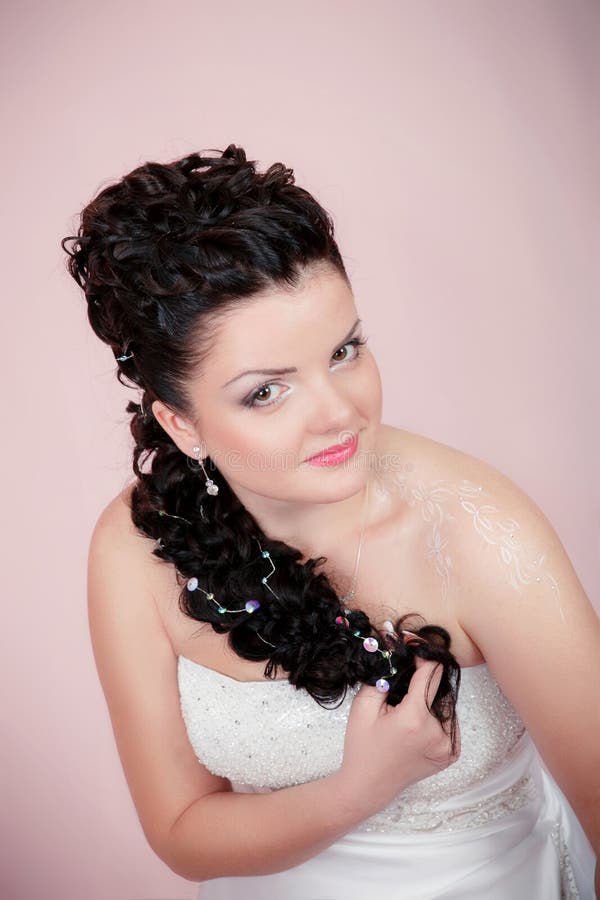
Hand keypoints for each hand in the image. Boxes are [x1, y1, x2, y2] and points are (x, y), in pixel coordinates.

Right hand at [338, 656, 460, 815]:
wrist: (368, 784)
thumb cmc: (362, 745)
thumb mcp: (363, 706)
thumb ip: (382, 673)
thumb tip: (392, 647)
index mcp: (414, 718)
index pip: (430, 672)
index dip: (421, 654)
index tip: (412, 645)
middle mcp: (436, 732)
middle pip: (440, 687)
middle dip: (425, 677)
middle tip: (405, 680)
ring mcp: (447, 745)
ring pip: (447, 704)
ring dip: (432, 697)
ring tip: (409, 704)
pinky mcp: (451, 754)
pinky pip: (450, 722)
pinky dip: (438, 715)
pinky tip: (418, 721)